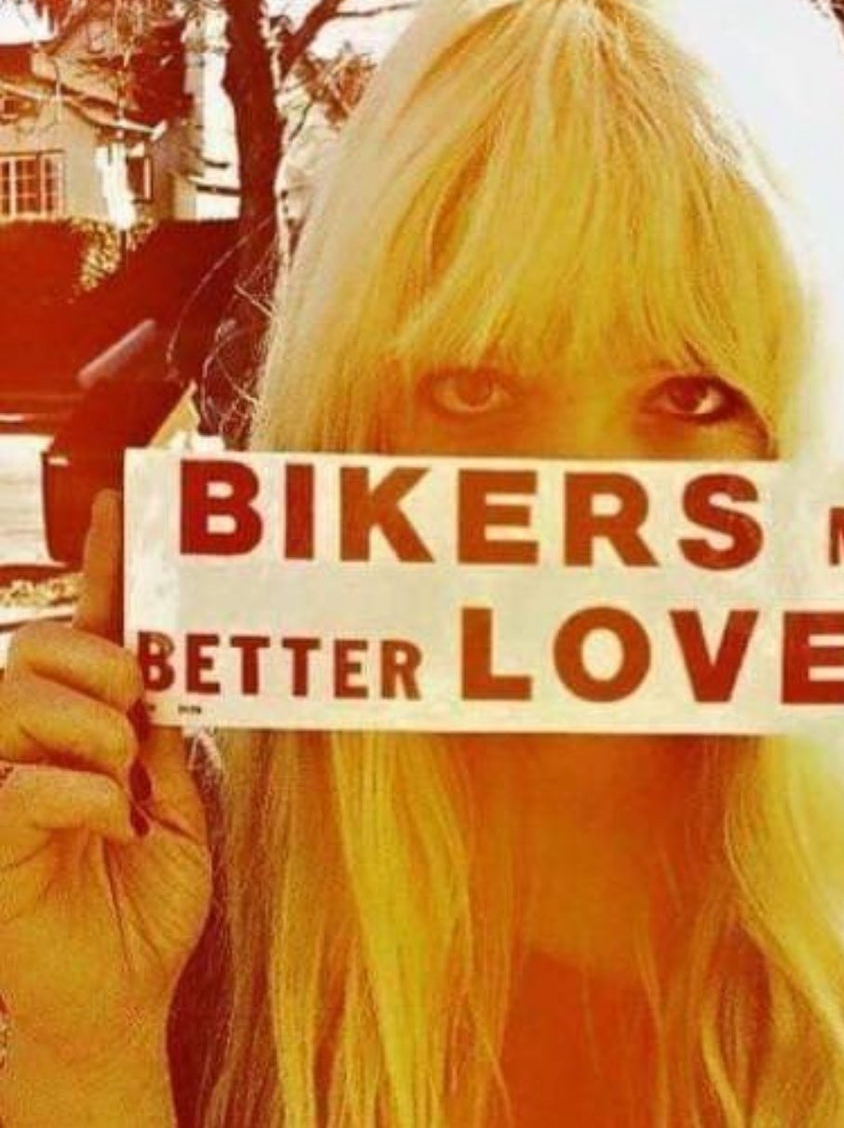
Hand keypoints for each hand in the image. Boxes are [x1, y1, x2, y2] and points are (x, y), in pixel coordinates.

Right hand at [0, 490, 211, 1104]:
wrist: (120, 994)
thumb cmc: (146, 903)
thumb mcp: (177, 802)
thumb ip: (165, 735)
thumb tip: (165, 671)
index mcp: (88, 728)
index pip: (91, 630)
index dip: (104, 563)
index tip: (123, 497)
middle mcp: (32, 745)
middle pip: (36, 647)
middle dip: (97, 664)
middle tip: (134, 715)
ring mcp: (0, 786)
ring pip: (16, 696)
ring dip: (88, 727)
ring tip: (122, 777)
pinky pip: (18, 782)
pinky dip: (79, 794)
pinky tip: (108, 824)